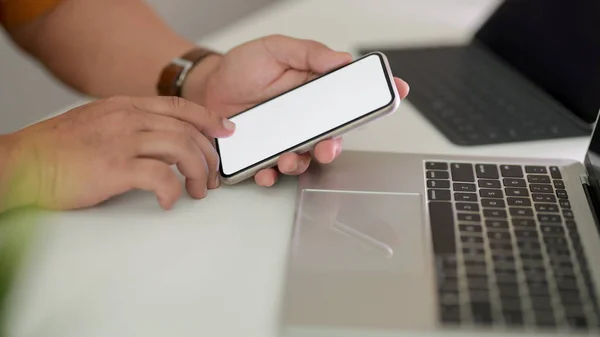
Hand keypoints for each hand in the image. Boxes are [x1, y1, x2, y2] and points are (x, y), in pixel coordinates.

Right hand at [0, 96, 234, 211]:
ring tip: (197, 191)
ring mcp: (121, 141)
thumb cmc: (57, 150)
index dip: (207, 118)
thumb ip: (129, 126)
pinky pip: (160, 177)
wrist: (22, 163)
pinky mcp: (114, 168)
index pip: (178, 107)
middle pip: (186, 130)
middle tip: (212, 177)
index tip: (225, 131)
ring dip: (197, 172)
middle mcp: (127, 119)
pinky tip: (169, 201)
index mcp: (125, 107)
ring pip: (180, 149)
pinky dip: (172, 191)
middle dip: (208, 156)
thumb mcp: (98, 124)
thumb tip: (161, 140)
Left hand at [183, 35, 409, 186]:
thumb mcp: (274, 50)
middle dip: (334, 146)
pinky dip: (271, 175)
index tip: (397, 93)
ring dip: (301, 163)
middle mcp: (305, 118)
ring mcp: (287, 137)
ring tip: (286, 158)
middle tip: (327, 147)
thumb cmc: (241, 69)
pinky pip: (275, 171)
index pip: (351, 95)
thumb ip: (308, 53)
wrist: (207, 90)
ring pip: (306, 158)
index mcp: (313, 91)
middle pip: (333, 136)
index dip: (377, 96)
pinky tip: (265, 170)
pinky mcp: (266, 154)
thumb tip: (342, 59)